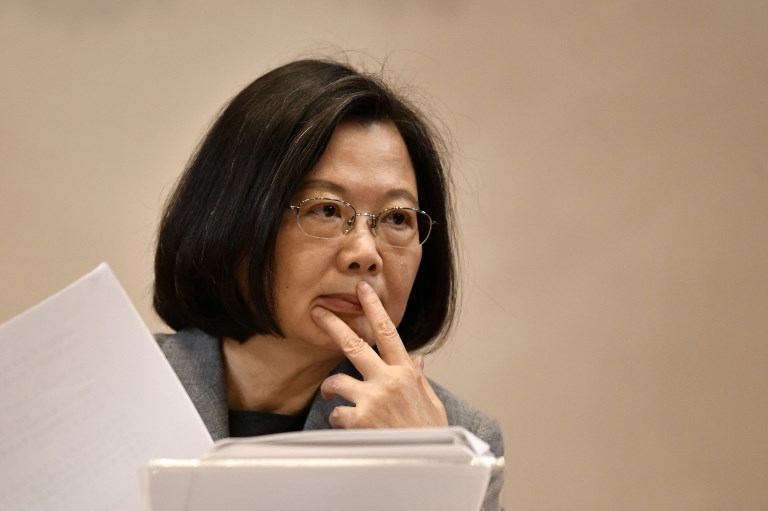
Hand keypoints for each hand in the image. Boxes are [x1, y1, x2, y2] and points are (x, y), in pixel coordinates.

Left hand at [311, 280, 448, 428]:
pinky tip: (346, 426)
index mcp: (405, 373)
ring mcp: (372, 399)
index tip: (363, 290)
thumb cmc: (429, 434)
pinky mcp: (359, 420)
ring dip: (330, 389)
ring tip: (333, 397)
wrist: (428, 463)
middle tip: (318, 313)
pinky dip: (337, 419)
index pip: (387, 332)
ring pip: (337, 381)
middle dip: (333, 325)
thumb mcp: (430, 402)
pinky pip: (336, 413)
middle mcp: (388, 380)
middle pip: (354, 345)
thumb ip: (418, 379)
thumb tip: (416, 361)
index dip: (373, 308)